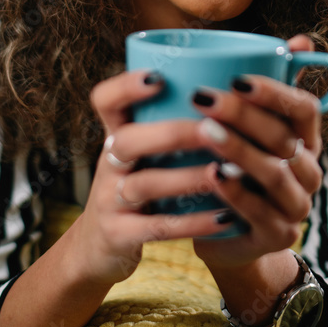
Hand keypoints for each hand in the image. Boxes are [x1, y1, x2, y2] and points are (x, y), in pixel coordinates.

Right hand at [72, 69, 239, 287]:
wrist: (97, 249)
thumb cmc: (135, 187)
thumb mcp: (139, 155)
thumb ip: (168, 126)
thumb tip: (227, 90)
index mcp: (115, 135)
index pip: (105, 101)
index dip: (125, 86)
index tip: (159, 77)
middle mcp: (107, 164)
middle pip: (127, 140)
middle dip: (172, 133)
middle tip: (213, 128)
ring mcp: (109, 201)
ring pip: (146, 185)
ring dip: (190, 178)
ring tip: (230, 172)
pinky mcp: (118, 236)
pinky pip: (158, 227)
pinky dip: (194, 223)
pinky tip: (226, 217)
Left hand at [192, 34, 324, 271]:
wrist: (229, 235)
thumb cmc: (237, 168)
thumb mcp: (250, 129)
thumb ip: (266, 87)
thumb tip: (300, 40)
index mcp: (306, 139)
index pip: (304, 108)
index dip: (275, 92)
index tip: (236, 79)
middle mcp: (309, 171)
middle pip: (283, 138)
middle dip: (243, 116)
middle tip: (203, 97)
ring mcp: (296, 206)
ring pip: (274, 174)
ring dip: (239, 150)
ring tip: (204, 131)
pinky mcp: (277, 236)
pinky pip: (260, 212)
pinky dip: (235, 192)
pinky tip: (211, 174)